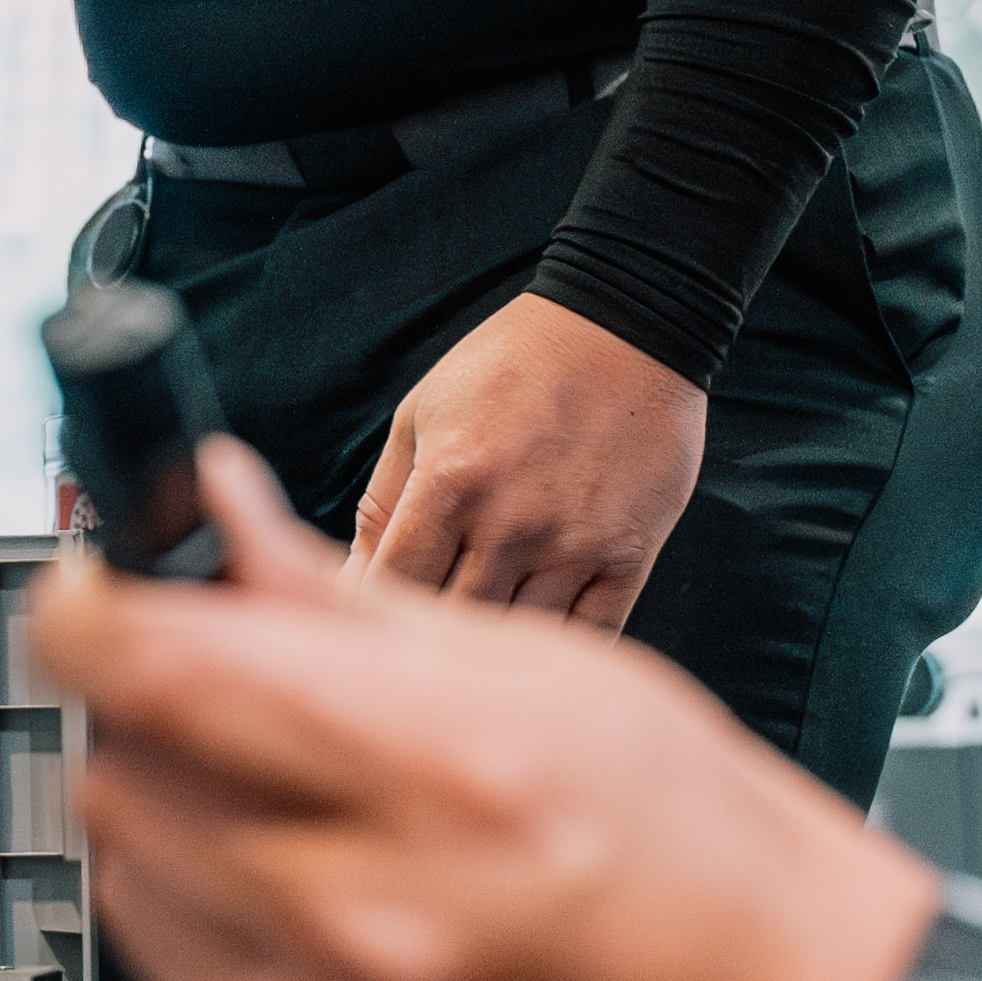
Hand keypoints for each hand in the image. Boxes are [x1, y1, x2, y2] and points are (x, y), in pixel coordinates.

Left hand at [35, 441, 938, 980]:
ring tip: (309, 827)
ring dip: (185, 837)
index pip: (163, 668)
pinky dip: (241, 959)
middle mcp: (373, 921)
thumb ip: (360, 607)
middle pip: (125, 778)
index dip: (88, 612)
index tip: (84, 594)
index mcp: (444, 772)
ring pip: (140, 896)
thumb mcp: (567, 682)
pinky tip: (348, 940)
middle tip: (230, 703)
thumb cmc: (727, 879)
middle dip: (152, 721)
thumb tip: (230, 522)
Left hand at [351, 292, 707, 628]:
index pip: (390, 585)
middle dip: (420, 641)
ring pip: (515, 639)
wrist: (629, 323)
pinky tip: (530, 655)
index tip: (358, 625)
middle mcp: (514, 521)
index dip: (365, 614)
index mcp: (453, 480)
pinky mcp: (631, 555)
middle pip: (450, 623)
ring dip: (485, 652)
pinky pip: (586, 636)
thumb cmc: (512, 363)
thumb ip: (384, 501)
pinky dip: (553, 653)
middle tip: (405, 648)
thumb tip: (351, 581)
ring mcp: (577, 543)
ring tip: (463, 657)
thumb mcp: (426, 412)